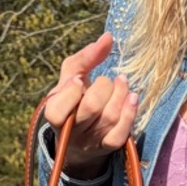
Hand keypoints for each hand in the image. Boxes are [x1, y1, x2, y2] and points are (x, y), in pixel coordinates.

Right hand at [45, 32, 138, 178]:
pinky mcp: (107, 148)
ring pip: (109, 117)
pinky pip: (120, 134)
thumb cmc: (74, 98)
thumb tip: (108, 37)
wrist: (80, 132)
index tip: (80, 80)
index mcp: (55, 113)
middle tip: (106, 81)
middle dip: (103, 86)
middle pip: (91, 107)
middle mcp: (71, 132)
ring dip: (121, 93)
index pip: (59, 109)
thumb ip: (86, 57)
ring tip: (122, 82)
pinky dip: (130, 113)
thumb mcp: (71, 75)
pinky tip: (132, 98)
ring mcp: (90, 142)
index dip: (72, 91)